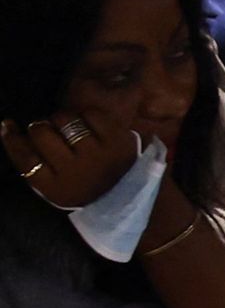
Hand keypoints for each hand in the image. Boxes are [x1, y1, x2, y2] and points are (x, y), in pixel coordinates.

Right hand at [2, 109, 132, 210]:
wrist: (129, 193)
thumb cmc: (82, 185)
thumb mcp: (53, 184)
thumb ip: (31, 161)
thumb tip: (7, 126)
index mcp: (56, 188)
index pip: (24, 157)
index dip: (12, 138)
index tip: (8, 125)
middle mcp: (76, 173)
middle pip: (41, 133)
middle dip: (40, 127)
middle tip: (49, 131)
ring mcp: (99, 156)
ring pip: (64, 119)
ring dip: (62, 120)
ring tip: (70, 130)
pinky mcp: (119, 141)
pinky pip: (90, 114)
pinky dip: (86, 116)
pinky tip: (90, 127)